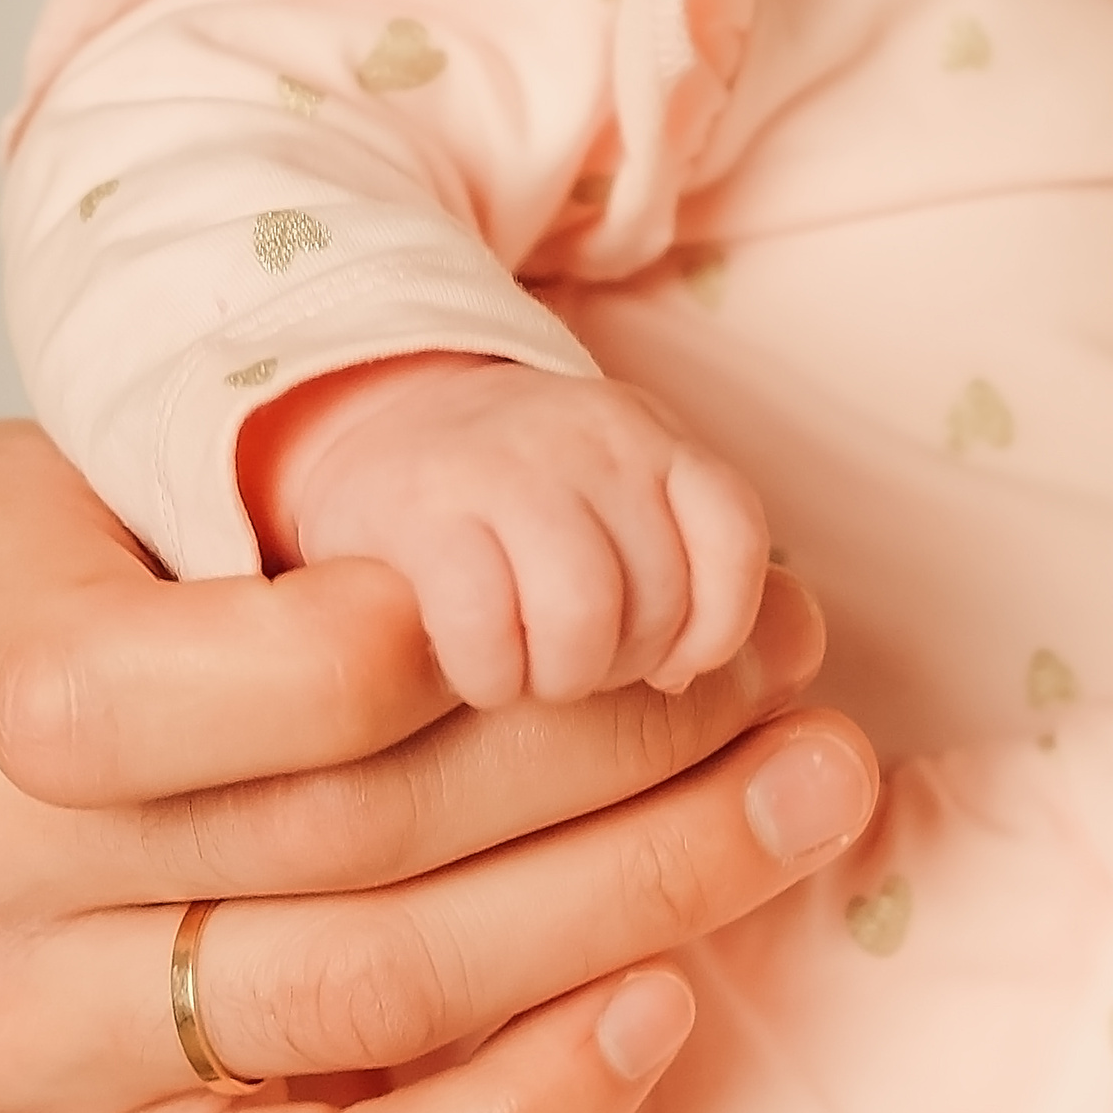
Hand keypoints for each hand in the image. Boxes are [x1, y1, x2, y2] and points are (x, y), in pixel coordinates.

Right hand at [0, 421, 872, 1112]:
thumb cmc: (35, 594)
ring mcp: (18, 1066)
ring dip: (624, 898)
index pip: (164, 684)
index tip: (583, 595)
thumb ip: (250, 520)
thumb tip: (550, 579)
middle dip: (602, 751)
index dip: (396, 648)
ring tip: (795, 802)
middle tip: (784, 676)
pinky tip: (656, 1005)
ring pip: (366, 996)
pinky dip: (518, 1110)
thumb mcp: (88, 481)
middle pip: (330, 837)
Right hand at [243, 355, 770, 705]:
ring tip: (530, 679)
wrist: (379, 426)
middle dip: (625, 664)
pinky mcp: (418, 511)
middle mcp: (592, 439)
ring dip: (562, 678)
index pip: (733, 533)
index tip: (672, 668)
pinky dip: (491, 676)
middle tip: (578, 670)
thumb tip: (715, 685)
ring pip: (586, 613)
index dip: (716, 626)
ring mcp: (504, 465)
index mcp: (653, 440)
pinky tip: (476, 675)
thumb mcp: (621, 504)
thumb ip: (686, 568)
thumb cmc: (523, 506)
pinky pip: (488, 624)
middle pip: (660, 593)